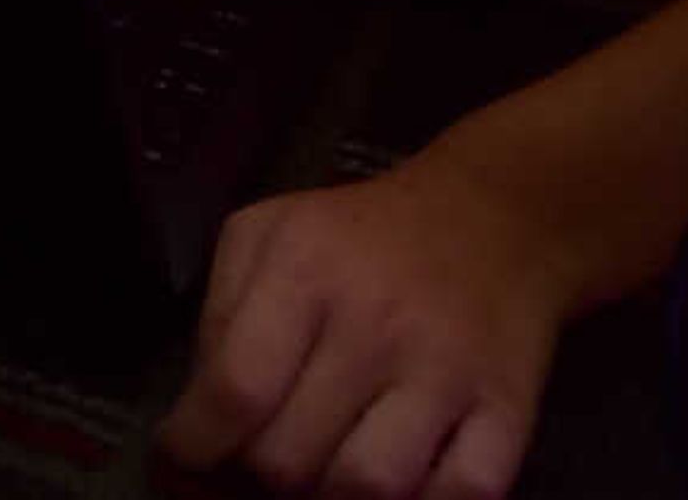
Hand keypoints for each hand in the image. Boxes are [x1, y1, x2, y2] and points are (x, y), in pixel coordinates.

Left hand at [155, 156, 572, 498]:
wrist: (495, 215)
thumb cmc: (361, 234)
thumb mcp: (266, 235)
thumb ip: (219, 316)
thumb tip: (198, 415)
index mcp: (304, 271)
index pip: (236, 390)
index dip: (193, 448)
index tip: (180, 467)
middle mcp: (375, 324)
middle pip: (291, 457)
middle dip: (256, 481)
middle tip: (256, 470)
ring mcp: (447, 373)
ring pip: (369, 489)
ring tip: (318, 481)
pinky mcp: (507, 411)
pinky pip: (461, 495)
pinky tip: (392, 489)